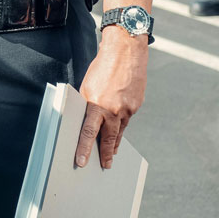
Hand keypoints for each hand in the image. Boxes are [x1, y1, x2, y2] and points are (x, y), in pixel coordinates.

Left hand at [75, 26, 147, 168]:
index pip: (88, 131)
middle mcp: (112, 109)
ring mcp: (127, 109)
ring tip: (111, 152)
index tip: (82, 161)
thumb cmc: (103, 67)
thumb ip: (88, 103)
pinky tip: (119, 123)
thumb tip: (87, 118)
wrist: (125, 52)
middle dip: (106, 154)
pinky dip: (121, 122)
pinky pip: (126, 118)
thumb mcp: (88, 85)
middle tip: (105, 165)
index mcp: (96, 103)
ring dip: (114, 142)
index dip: (84, 148)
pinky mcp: (136, 106)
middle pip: (108, 138)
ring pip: (119, 130)